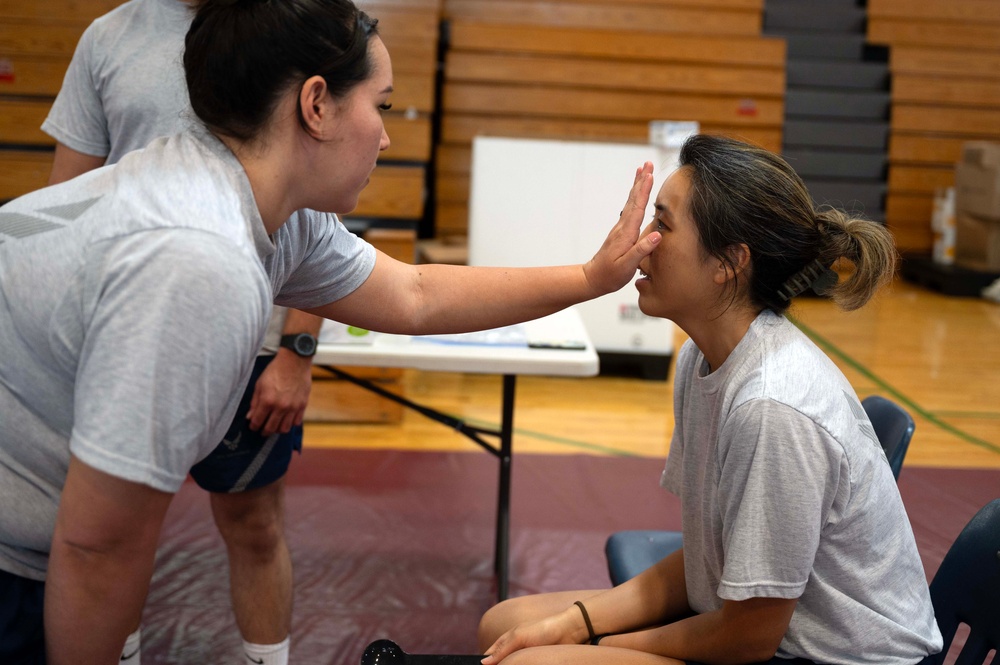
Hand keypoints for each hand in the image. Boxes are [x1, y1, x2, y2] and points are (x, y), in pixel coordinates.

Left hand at [246, 350, 312, 435]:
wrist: (295, 361)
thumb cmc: (275, 370)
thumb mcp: (260, 384)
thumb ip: (255, 402)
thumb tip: (250, 416)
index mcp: (267, 401)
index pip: (257, 421)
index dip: (253, 426)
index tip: (253, 426)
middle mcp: (280, 407)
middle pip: (271, 428)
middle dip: (264, 431)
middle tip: (262, 430)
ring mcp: (293, 407)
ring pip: (284, 428)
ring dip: (278, 430)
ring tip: (275, 426)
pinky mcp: (302, 405)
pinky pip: (296, 422)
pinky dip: (290, 423)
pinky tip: (286, 419)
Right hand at [481, 607, 587, 663]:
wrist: (569, 631)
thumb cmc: (543, 629)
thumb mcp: (518, 637)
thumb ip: (501, 650)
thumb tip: (484, 662)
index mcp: (508, 639)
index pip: (491, 654)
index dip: (485, 663)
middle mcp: (516, 648)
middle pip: (501, 663)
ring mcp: (527, 656)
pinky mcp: (537, 662)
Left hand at [582, 162, 659, 296]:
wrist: (594, 279)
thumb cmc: (611, 275)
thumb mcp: (627, 266)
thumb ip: (642, 250)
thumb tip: (657, 235)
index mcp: (626, 233)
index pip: (637, 208)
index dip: (644, 191)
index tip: (649, 175)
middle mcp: (623, 227)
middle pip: (633, 199)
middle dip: (641, 181)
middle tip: (647, 164)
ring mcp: (621, 228)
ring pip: (631, 202)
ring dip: (638, 186)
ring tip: (643, 171)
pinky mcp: (621, 231)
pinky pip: (630, 209)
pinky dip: (635, 197)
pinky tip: (637, 194)